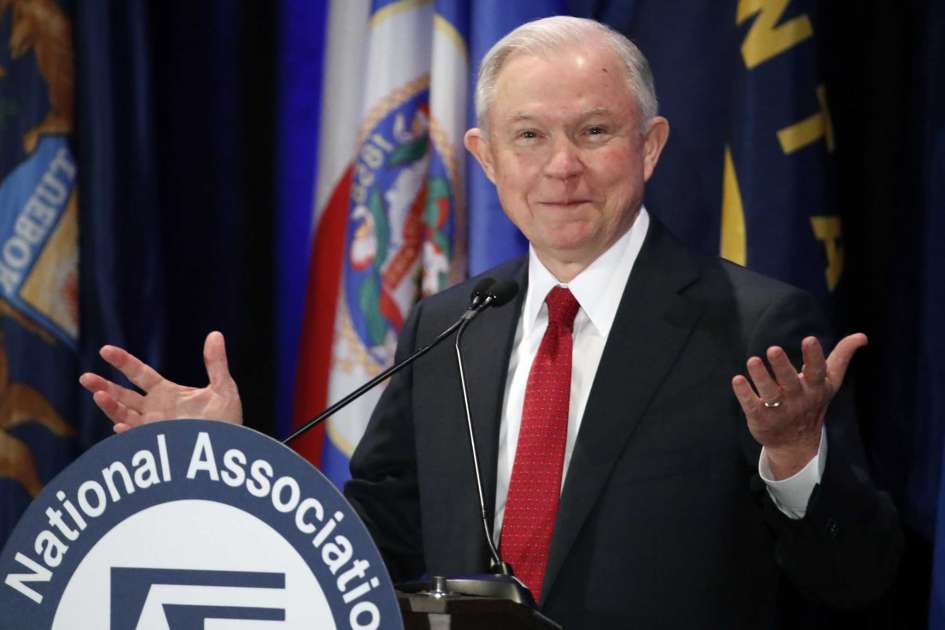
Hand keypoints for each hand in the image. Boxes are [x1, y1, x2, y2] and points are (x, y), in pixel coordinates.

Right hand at [79, 331, 242, 431]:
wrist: (231, 449)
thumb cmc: (227, 419)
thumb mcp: (223, 388)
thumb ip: (216, 363)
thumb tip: (216, 334)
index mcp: (166, 393)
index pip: (139, 373)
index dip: (123, 362)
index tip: (105, 350)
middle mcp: (154, 410)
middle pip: (123, 395)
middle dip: (103, 386)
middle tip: (85, 378)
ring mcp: (153, 429)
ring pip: (124, 416)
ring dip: (110, 407)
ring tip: (98, 395)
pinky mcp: (157, 446)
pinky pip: (138, 439)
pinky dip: (128, 433)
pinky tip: (121, 426)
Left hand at [731, 333, 866, 478]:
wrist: (797, 444)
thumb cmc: (812, 402)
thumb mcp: (829, 382)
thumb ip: (842, 357)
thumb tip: (862, 336)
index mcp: (815, 387)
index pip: (817, 371)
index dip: (814, 356)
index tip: (809, 339)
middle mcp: (798, 399)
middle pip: (790, 381)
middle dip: (782, 366)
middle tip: (773, 349)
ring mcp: (779, 410)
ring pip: (769, 393)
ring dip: (760, 377)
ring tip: (752, 361)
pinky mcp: (761, 419)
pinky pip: (752, 406)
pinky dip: (744, 394)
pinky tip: (737, 380)